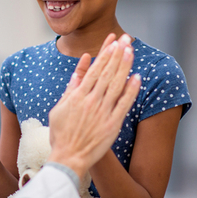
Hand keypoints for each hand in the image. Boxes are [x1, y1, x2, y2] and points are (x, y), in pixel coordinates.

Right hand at [47, 33, 141, 178]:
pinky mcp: (113, 124)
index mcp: (77, 96)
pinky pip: (124, 104)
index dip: (104, 54)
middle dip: (117, 53)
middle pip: (107, 72)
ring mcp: (103, 112)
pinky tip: (137, 77)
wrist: (69, 158)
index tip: (112, 41)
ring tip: (132, 50)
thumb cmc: (61, 135)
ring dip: (125, 66)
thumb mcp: (58, 110)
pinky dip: (131, 90)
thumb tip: (77, 73)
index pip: (94, 70)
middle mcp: (91, 101)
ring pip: (117, 84)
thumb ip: (69, 91)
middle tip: (126, 39)